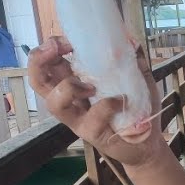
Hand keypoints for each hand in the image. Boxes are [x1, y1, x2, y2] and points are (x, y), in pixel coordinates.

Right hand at [27, 36, 164, 166]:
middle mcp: (70, 100)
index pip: (48, 64)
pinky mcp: (92, 133)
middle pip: (38, 81)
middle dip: (39, 61)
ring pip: (54, 103)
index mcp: (74, 82)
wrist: (146, 143)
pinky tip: (120, 101)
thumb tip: (132, 40)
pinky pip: (91, 117)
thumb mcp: (136, 79)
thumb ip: (133, 60)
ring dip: (68, 87)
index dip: (49, 48)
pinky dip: (106, 105)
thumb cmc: (135, 109)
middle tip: (56, 49)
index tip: (67, 40)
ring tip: (91, 86)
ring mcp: (78, 118)